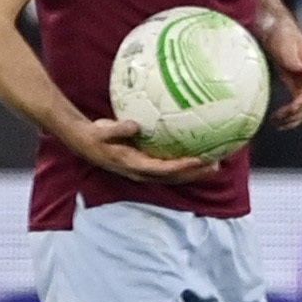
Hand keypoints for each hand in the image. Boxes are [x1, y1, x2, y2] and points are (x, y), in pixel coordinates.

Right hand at [64, 116, 217, 182]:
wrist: (85, 143)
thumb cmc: (95, 135)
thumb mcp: (103, 131)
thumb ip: (118, 129)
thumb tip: (135, 124)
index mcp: (133, 164)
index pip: (163, 169)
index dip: (182, 167)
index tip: (200, 160)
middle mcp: (142, 172)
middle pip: (174, 177)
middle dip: (195, 173)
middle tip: (217, 165)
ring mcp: (144, 171)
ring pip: (173, 175)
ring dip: (194, 172)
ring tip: (215, 164)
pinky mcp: (146, 165)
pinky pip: (168, 167)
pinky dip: (184, 164)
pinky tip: (198, 155)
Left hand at [259, 17, 301, 127]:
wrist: (276, 26)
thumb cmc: (279, 31)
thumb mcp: (283, 39)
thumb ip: (290, 53)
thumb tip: (300, 69)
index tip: (290, 108)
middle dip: (296, 114)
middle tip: (278, 120)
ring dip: (293, 119)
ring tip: (276, 124)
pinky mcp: (295, 85)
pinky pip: (296, 105)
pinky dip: (289, 115)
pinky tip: (275, 120)